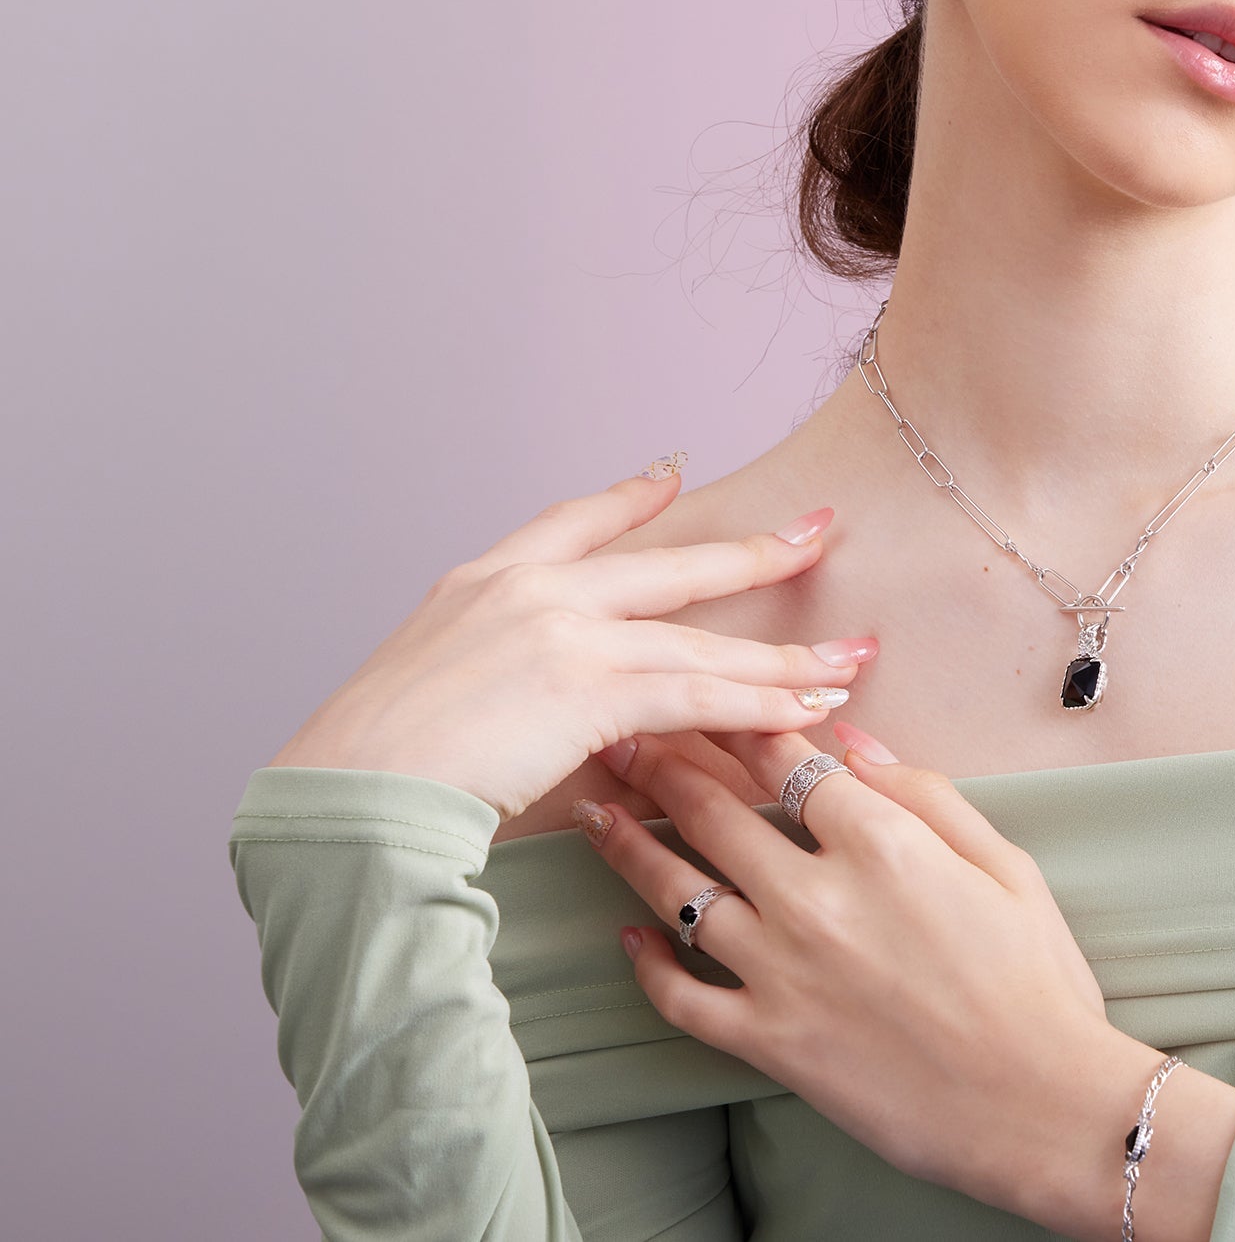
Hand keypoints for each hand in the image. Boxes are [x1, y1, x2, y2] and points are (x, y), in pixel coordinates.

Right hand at [268, 466, 874, 820]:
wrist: (347, 797)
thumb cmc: (368, 769)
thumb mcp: (424, 687)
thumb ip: (491, 675)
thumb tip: (535, 704)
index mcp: (481, 580)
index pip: (573, 521)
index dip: (631, 499)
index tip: (673, 476)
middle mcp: (531, 588)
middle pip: (670, 567)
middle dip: (756, 554)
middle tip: (818, 532)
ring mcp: (566, 631)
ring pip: (702, 642)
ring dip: (784, 657)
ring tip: (849, 660)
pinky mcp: (593, 688)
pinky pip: (701, 695)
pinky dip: (761, 704)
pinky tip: (809, 707)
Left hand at [578, 727, 1155, 1230]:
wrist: (1038, 1106)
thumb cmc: (1037, 982)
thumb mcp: (1005, 864)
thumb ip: (925, 791)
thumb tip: (851, 737)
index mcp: (883, 843)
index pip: (784, 758)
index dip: (739, 719)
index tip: (707, 696)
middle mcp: (817, 899)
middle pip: (713, 812)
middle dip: (661, 764)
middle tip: (623, 737)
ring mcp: (783, 972)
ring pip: (678, 892)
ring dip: (628, 846)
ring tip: (595, 813)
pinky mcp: (767, 1042)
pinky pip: (681, 997)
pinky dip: (645, 964)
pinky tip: (625, 934)